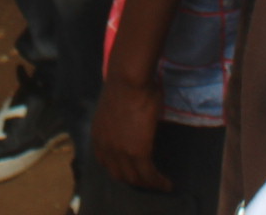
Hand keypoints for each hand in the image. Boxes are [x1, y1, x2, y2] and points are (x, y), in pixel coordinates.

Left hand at [91, 75, 170, 192]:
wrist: (129, 79)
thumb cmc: (125, 85)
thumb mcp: (116, 108)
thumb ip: (119, 121)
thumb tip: (131, 122)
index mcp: (98, 135)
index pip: (105, 163)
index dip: (119, 169)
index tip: (131, 171)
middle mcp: (105, 147)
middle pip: (119, 175)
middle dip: (134, 181)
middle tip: (148, 182)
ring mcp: (120, 151)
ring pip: (135, 178)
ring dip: (149, 185)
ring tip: (161, 185)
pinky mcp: (137, 152)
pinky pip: (149, 175)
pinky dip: (158, 182)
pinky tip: (167, 184)